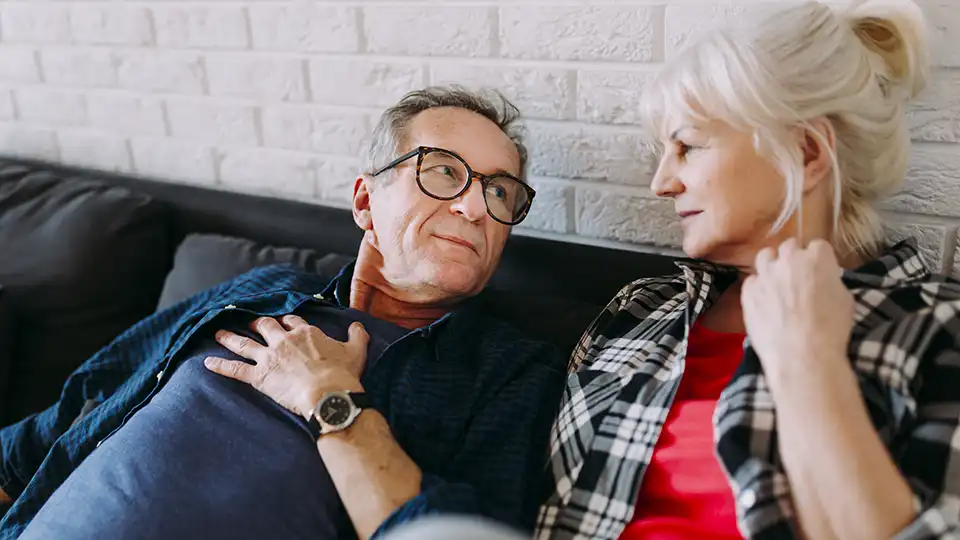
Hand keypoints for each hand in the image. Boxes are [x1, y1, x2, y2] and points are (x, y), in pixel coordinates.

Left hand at [204, 315, 368, 418]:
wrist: (328, 393)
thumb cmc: (343, 373)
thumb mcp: (357, 350)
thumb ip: (357, 336)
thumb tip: (358, 325)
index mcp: (306, 333)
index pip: (292, 321)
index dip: (287, 321)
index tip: (284, 322)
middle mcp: (284, 341)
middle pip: (265, 326)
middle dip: (257, 324)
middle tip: (251, 323)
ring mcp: (269, 358)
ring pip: (244, 343)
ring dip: (230, 338)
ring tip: (219, 333)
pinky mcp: (259, 376)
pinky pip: (235, 369)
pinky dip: (220, 365)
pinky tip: (207, 363)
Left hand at [741, 239, 854, 383]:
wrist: (802, 354)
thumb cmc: (831, 330)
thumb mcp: (845, 301)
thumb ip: (831, 283)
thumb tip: (823, 282)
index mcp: (817, 258)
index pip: (817, 246)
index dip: (819, 260)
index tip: (819, 271)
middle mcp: (789, 260)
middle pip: (789, 246)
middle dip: (794, 258)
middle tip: (798, 277)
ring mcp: (765, 275)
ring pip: (765, 256)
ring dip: (772, 265)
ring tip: (777, 281)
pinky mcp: (748, 292)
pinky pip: (751, 281)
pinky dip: (757, 287)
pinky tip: (764, 301)